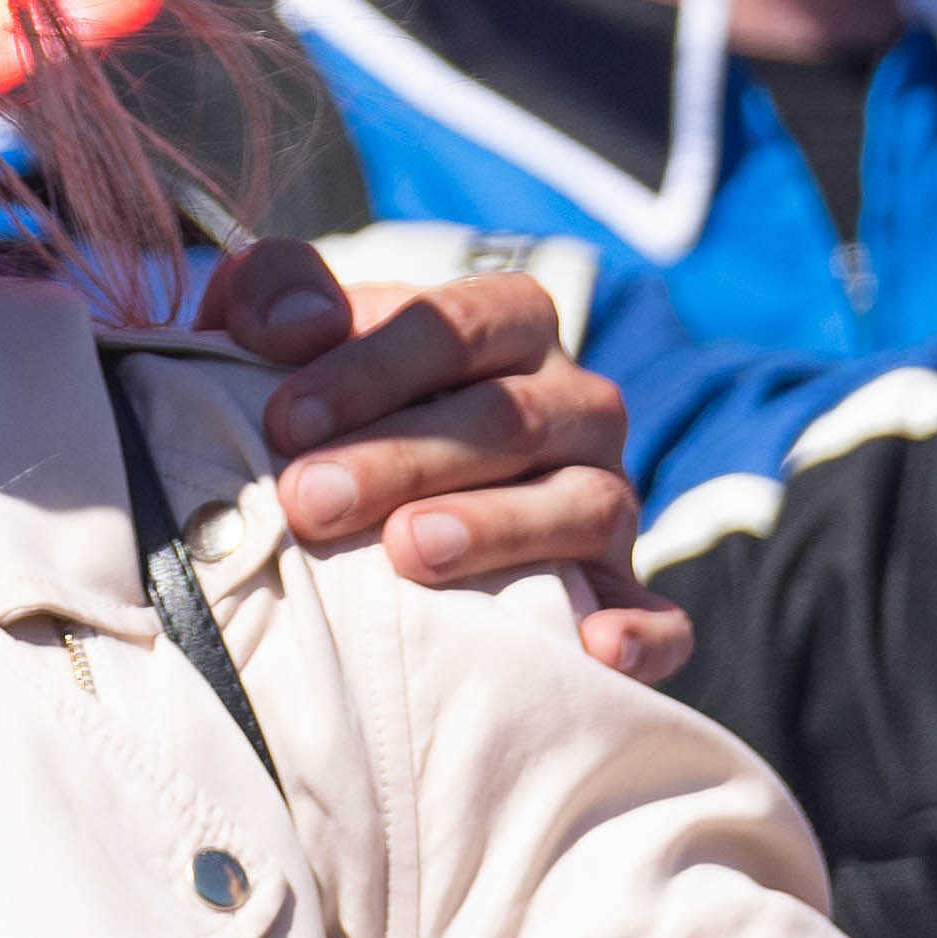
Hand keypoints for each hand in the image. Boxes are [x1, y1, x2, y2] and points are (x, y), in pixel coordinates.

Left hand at [191, 241, 687, 678]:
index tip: (282, 419)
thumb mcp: (294, 332)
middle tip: (309, 501)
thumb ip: (274, 289)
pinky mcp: (622, 590)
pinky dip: (641, 631)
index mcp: (509, 325)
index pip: (456, 329)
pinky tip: (597, 648)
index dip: (370, 369)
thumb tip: (284, 327)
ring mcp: (610, 497)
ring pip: (583, 503)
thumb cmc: (335, 406)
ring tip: (409, 551)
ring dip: (498, 528)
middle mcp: (575, 403)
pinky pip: (662, 615)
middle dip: (403, 459)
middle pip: (509, 419)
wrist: (384, 507)